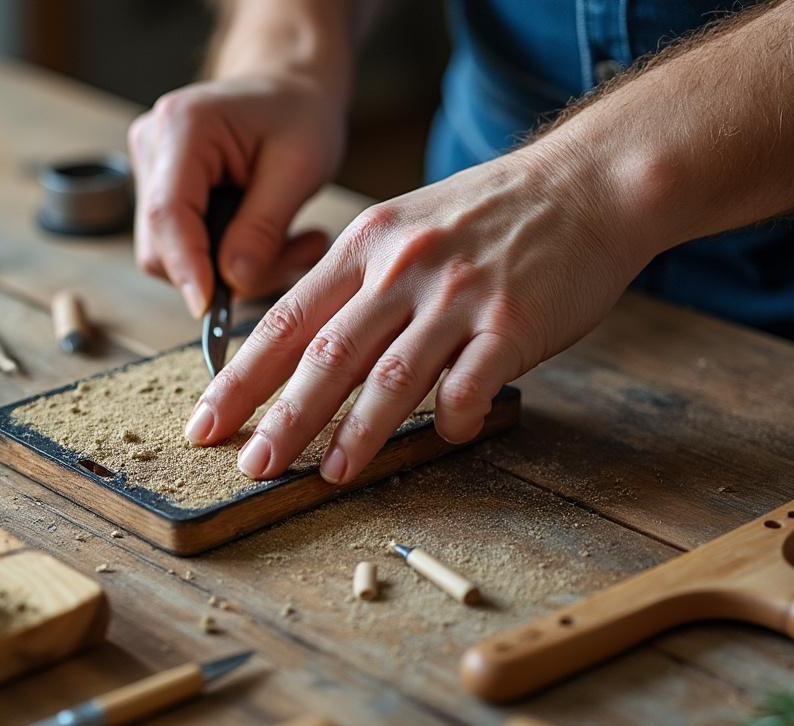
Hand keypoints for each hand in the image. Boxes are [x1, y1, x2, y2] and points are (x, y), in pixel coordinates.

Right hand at [128, 72, 345, 316]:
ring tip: (291, 244)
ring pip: (171, 254)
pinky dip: (225, 256)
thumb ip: (263, 229)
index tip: (210, 310)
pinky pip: (183, 246)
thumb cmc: (300, 114)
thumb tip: (230, 284)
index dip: (186, 267)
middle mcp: (153, 144)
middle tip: (290, 258)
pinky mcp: (160, 190)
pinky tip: (268, 237)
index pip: (168, 214)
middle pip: (162, 244)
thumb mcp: (300, 168)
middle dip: (219, 272)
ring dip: (229, 267)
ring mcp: (151, 168)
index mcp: (183, 126)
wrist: (289, 87)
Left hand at [183, 144, 654, 482]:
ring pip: (391, 378)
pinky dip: (451, 417)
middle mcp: (402, 269)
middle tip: (251, 464)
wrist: (586, 183)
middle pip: (326, 356)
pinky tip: (443, 433)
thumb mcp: (403, 225)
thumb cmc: (486, 215)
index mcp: (364, 246)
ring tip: (329, 473)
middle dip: (282, 419)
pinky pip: (470, 385)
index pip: (284, 321)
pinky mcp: (512, 322)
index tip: (206, 422)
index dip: (241, 379)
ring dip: (356, 434)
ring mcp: (457, 295)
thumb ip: (354, 281)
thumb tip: (299, 347)